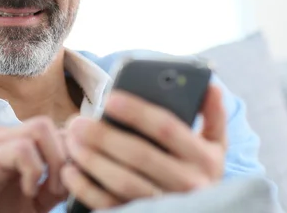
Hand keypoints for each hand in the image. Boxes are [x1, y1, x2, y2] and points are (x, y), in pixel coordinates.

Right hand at [0, 117, 67, 212]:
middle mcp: (10, 134)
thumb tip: (78, 175)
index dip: (74, 153)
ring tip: (48, 188)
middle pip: (55, 124)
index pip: (61, 130)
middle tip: (61, 189)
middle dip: (68, 156)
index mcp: (22, 141)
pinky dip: (34, 171)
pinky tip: (28, 190)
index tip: (75, 181)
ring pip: (41, 128)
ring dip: (54, 160)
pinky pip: (23, 148)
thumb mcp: (34, 201)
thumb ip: (55, 186)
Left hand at [62, 85, 226, 209]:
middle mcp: (188, 184)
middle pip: (139, 155)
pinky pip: (111, 205)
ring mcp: (165, 204)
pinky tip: (70, 170)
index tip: (109, 98)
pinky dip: (86, 188)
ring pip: (122, 182)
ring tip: (70, 139)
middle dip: (104, 136)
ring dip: (91, 159)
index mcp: (205, 158)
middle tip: (77, 121)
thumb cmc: (200, 169)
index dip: (137, 112)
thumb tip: (210, 85)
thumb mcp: (215, 144)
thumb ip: (213, 114)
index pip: (166, 127)